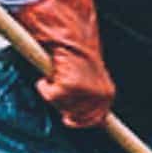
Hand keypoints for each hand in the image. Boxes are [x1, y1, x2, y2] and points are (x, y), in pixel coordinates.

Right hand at [12, 0, 113, 128]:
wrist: (70, 31)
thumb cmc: (76, 51)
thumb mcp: (88, 77)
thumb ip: (87, 96)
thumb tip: (75, 118)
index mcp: (108, 93)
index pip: (96, 120)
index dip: (80, 122)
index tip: (68, 120)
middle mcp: (101, 95)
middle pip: (74, 117)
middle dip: (62, 105)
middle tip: (57, 86)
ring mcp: (86, 91)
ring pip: (60, 106)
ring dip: (52, 93)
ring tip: (56, 74)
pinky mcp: (70, 86)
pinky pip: (49, 96)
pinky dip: (44, 86)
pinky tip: (49, 72)